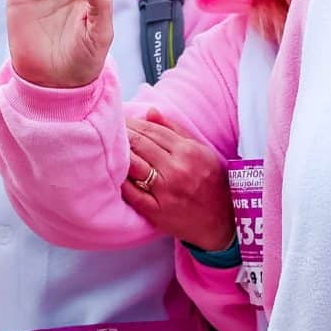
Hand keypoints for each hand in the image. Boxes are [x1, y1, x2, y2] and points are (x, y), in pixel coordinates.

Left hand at [121, 110, 234, 251]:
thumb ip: (175, 130)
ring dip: (119, 154)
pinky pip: (132, 193)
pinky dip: (121, 181)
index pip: (152, 130)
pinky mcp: (157, 211)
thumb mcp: (200, 151)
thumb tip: (150, 111)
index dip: (133, 123)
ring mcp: (166, 191)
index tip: (121, 119)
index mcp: (188, 151)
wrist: (223, 219)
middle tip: (109, 130)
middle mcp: (176, 169)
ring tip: (108, 147)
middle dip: (122, 134)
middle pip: (140, 144)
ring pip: (134, 165)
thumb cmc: (211, 182)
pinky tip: (112, 173)